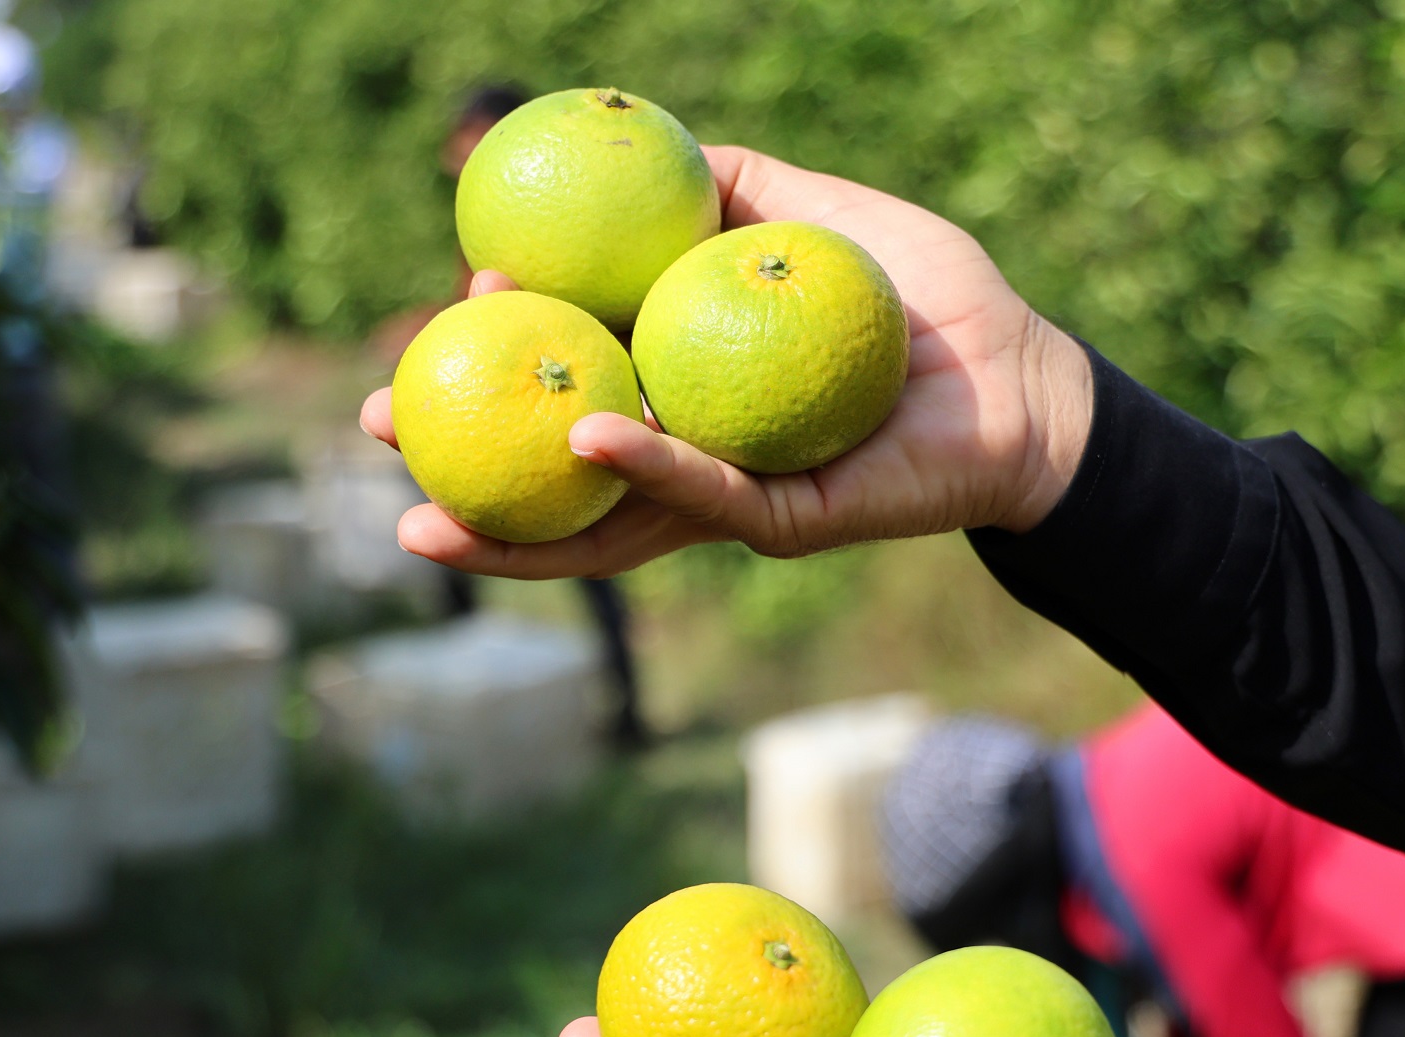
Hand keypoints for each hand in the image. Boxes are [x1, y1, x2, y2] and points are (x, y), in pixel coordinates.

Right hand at [362, 147, 1095, 578]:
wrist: (1027, 378)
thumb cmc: (927, 301)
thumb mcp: (819, 214)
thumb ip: (737, 186)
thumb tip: (648, 145)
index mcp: (687, 391)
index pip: (569, 385)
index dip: (501, 362)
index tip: (447, 311)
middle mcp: (694, 458)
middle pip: (556, 478)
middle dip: (459, 470)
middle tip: (377, 433)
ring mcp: (735, 502)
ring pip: (606, 523)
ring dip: (512, 525)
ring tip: (420, 513)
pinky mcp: (790, 523)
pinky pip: (705, 497)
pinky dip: (644, 472)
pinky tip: (580, 439)